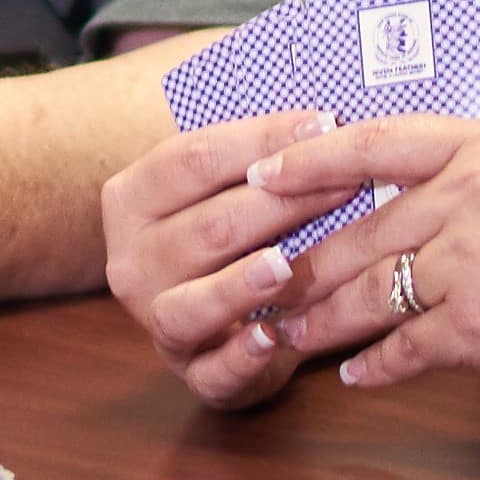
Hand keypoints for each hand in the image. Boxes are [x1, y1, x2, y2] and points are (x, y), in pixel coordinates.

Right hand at [98, 108, 335, 411]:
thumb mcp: (222, 180)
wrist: (211, 310)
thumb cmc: (230, 227)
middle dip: (282, 204)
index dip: (261, 139)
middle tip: (348, 185)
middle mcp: (131, 259)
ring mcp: (155, 319)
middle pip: (207, 226)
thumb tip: (323, 107)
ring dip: (242, 284)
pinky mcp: (190, 373)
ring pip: (193, 301)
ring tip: (285, 264)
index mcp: (132, 197)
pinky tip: (271, 338)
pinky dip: (240, 358)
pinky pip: (211, 371)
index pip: (193, 158)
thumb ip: (256, 145)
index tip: (326, 122)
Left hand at [239, 115, 479, 406]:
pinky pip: (404, 346)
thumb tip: (386, 200)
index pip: (374, 142)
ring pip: (370, 291)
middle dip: (301, 263)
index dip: (307, 158)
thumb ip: (465, 179)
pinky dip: (375, 363)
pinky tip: (355, 373)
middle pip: (360, 229)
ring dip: (323, 319)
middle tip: (257, 282)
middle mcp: (473, 194)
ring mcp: (474, 262)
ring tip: (287, 333)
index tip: (257, 174)